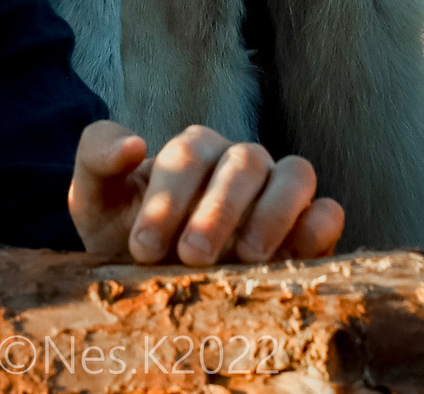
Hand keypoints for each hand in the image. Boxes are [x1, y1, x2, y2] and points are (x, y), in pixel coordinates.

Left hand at [68, 120, 343, 265]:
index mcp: (193, 150)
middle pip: (243, 162)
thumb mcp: (96, 199)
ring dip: (272, 214)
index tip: (143, 247)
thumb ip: (98, 159)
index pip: (188, 155)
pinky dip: (318, 226)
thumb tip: (135, 144)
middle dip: (218, 209)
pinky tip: (294, 254)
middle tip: (193, 256)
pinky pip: (327, 212)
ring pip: (295, 175)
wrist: (155, 278)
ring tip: (245, 258)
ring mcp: (278, 191)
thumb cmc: (125, 231)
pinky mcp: (307, 227)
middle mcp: (241, 162)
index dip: (167, 198)